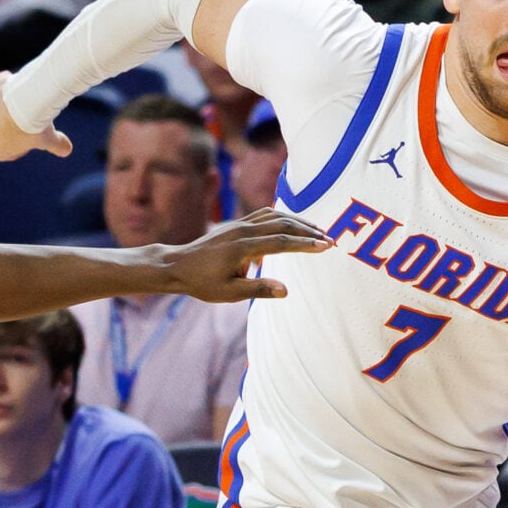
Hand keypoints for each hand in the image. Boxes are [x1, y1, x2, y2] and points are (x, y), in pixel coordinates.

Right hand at [0, 70, 75, 162]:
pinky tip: (13, 82)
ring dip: (0, 106)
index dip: (18, 143)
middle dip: (6, 124)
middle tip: (25, 116)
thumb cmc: (36, 125)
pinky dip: (0, 86)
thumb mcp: (49, 139)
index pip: (4, 150)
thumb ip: (57, 145)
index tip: (30, 134)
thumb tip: (67, 150)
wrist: (27, 101)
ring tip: (19, 99)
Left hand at [148, 207, 332, 301]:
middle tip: (330, 239)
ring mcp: (239, 224)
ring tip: (317, 231)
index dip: (305, 244)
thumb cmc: (202, 283)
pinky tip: (293, 224)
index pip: (281, 242)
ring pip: (275, 215)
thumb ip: (258, 289)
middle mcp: (242, 230)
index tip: (326, 246)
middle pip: (283, 224)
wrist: (177, 266)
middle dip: (308, 231)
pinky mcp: (236, 223)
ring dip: (298, 221)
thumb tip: (286, 290)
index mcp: (242, 247)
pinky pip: (265, 214)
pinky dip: (284, 217)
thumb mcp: (229, 293)